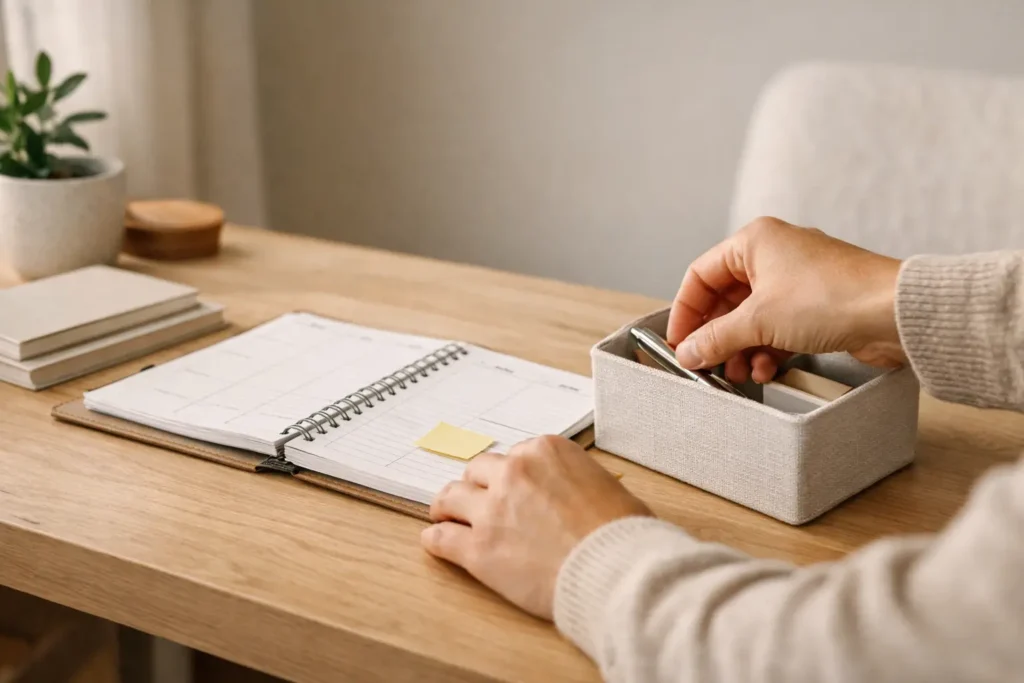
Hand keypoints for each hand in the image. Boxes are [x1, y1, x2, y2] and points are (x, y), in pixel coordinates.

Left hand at [420, 435, 652, 619]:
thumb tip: (574, 496)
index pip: (515, 455)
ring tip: (446, 516)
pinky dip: (436, 539)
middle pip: (478, 470)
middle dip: (479, 486)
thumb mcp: (606, 486)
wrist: (616, 570)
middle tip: (479, 501)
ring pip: (449, 496)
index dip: (512, 475)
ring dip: (447, 506)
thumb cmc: (622, 533)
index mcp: (546, 451)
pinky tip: (437, 543)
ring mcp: (491, 509)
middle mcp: (514, 472)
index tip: (513, 488)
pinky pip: (440, 538)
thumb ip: (576, 482)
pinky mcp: (478, 549)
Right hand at [668, 217, 905, 383]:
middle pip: (726, 299)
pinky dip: (766, 350)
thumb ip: (716, 338)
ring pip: (752, 317)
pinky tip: (765, 370)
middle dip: (716, 336)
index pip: (700, 275)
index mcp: (755, 241)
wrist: (895, 313)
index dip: (685, 311)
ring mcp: (797, 281)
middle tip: (706, 363)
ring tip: (736, 373)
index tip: (679, 341)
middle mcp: (774, 255)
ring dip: (740, 348)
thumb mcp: (759, 321)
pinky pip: (777, 328)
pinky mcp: (816, 306)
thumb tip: (688, 352)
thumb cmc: (833, 297)